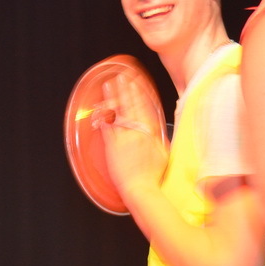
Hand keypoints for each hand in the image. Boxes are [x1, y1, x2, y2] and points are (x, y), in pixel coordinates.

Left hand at [96, 72, 168, 201]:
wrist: (142, 189)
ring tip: (108, 85)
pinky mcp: (112, 148)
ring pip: (118, 114)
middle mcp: (137, 132)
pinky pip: (107, 129)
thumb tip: (159, 130)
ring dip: (113, 98)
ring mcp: (124, 139)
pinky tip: (100, 108)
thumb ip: (160, 139)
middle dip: (126, 89)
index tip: (136, 81)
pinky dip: (104, 118)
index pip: (145, 107)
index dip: (139, 92)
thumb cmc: (154, 176)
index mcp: (151, 133)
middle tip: (121, 76)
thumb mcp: (164, 153)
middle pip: (131, 106)